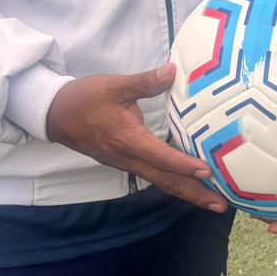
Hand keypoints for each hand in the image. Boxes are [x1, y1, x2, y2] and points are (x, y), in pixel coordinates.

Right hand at [45, 64, 226, 212]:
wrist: (54, 115)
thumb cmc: (84, 98)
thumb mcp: (113, 85)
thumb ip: (144, 81)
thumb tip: (172, 71)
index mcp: (127, 140)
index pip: (161, 157)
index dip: (184, 165)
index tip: (207, 171)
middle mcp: (128, 158)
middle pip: (165, 181)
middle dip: (194, 193)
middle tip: (222, 205)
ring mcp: (125, 163)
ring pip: (159, 181)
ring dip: (186, 192)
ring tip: (212, 200)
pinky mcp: (123, 162)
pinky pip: (152, 176)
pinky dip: (173, 182)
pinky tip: (187, 182)